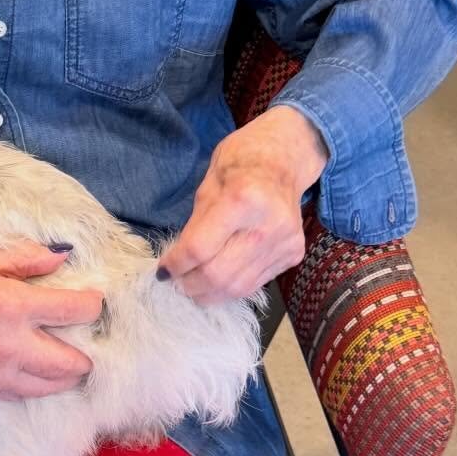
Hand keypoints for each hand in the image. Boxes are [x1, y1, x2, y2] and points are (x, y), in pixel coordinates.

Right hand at [0, 236, 103, 400]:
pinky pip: (18, 392)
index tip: (90, 299)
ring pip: (49, 388)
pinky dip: (29, 380)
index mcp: (11, 304)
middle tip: (78, 334)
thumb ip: (26, 260)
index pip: (77, 312)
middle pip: (73, 366)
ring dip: (59, 371)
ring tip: (54, 350)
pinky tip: (22, 359)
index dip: (92, 304)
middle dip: (83, 351)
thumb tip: (62, 260)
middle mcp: (6, 346)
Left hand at [156, 105, 328, 306]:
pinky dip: (230, 288)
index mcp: (242, 200)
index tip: (162, 271)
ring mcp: (285, 243)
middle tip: (175, 283)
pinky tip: (217, 281)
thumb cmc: (238, 166)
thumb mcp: (206, 187)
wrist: (282, 161)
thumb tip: (178, 263)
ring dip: (208, 293)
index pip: (199, 248)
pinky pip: (255, 283)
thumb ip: (194, 227)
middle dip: (189, 285)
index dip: (176, 264)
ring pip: (238, 288)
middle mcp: (268, 226)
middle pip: (218, 275)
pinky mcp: (294, 255)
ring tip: (192, 287)